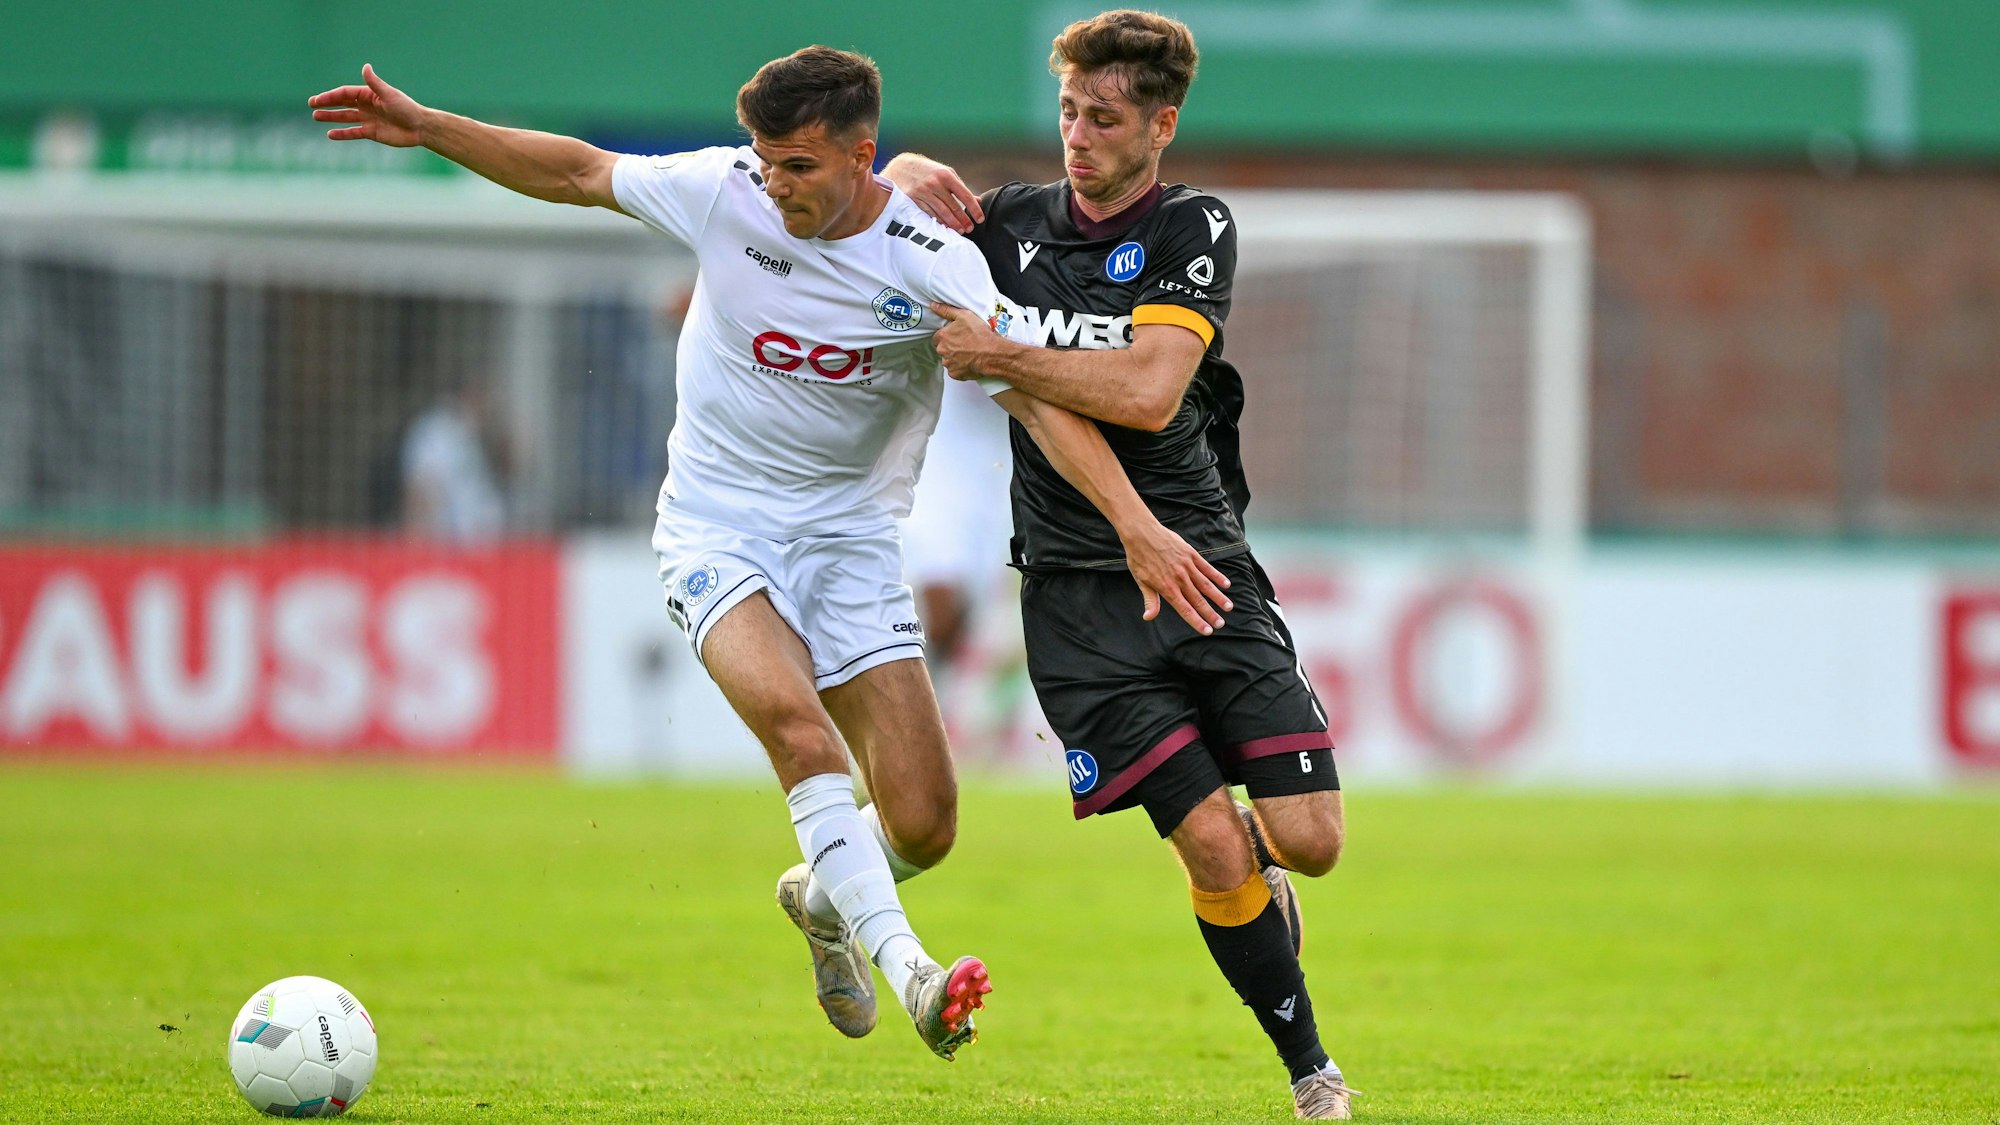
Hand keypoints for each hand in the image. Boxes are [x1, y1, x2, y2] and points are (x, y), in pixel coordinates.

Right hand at [309, 64, 426, 147]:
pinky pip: (353, 132)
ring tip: (316, 117)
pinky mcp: (372, 133)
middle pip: (342, 103)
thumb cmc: (407, 109)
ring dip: (331, 117)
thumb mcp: (389, 95)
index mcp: (369, 94)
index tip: (318, 100)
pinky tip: (330, 134)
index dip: (331, 96)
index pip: (345, 93)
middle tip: (311, 104)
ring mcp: (368, 119)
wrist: (420, 128)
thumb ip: (375, 83)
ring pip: (345, 117)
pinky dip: (343, 134)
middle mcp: (367, 106)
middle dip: (327, 104)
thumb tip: (365, 67)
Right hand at [890, 155, 982, 232]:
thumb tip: (977, 201)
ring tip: (960, 231)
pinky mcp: (914, 199)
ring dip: (952, 224)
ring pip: (942, 212)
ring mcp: (924, 192)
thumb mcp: (945, 174)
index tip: (980, 219)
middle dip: (964, 220)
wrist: (901, 167)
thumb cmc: (928, 172)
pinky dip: (938, 222)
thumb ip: (960, 187)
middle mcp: (936, 183)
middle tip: (970, 229)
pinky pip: (929, 214)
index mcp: (947, 175)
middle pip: (954, 207)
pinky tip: (945, 227)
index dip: (974, 209)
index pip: (965, 195)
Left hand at [928, 302, 1009, 380]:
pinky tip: (970, 362)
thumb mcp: (964, 316)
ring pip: (948, 360)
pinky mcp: (955, 374)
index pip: (937, 337)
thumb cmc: (980, 334)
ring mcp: (948, 364)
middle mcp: (942, 351)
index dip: (947, 336)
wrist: (992, 354)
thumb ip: (947, 310)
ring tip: (969, 353)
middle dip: (950, 347)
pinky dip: (960, 368)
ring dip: (955, 358)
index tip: (956, 336)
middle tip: (964, 344)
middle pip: (942, 349)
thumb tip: (933, 306)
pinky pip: (955, 371)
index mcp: (942, 336)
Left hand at [1119, 520, 1233, 634]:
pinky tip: (1226, 584)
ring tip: (1228, 607)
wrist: (1142, 533)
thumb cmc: (1139, 558)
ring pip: (1206, 585)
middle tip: (1221, 624)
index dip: (1197, 622)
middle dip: (1210, 614)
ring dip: (1218, 597)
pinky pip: (1207, 568)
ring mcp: (1187, 566)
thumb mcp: (1141, 581)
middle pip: (1198, 600)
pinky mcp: (1191, 554)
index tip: (1207, 631)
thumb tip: (1148, 617)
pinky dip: (1217, 576)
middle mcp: (1180, 579)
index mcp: (1167, 588)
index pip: (1185, 610)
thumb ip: (1150, 600)